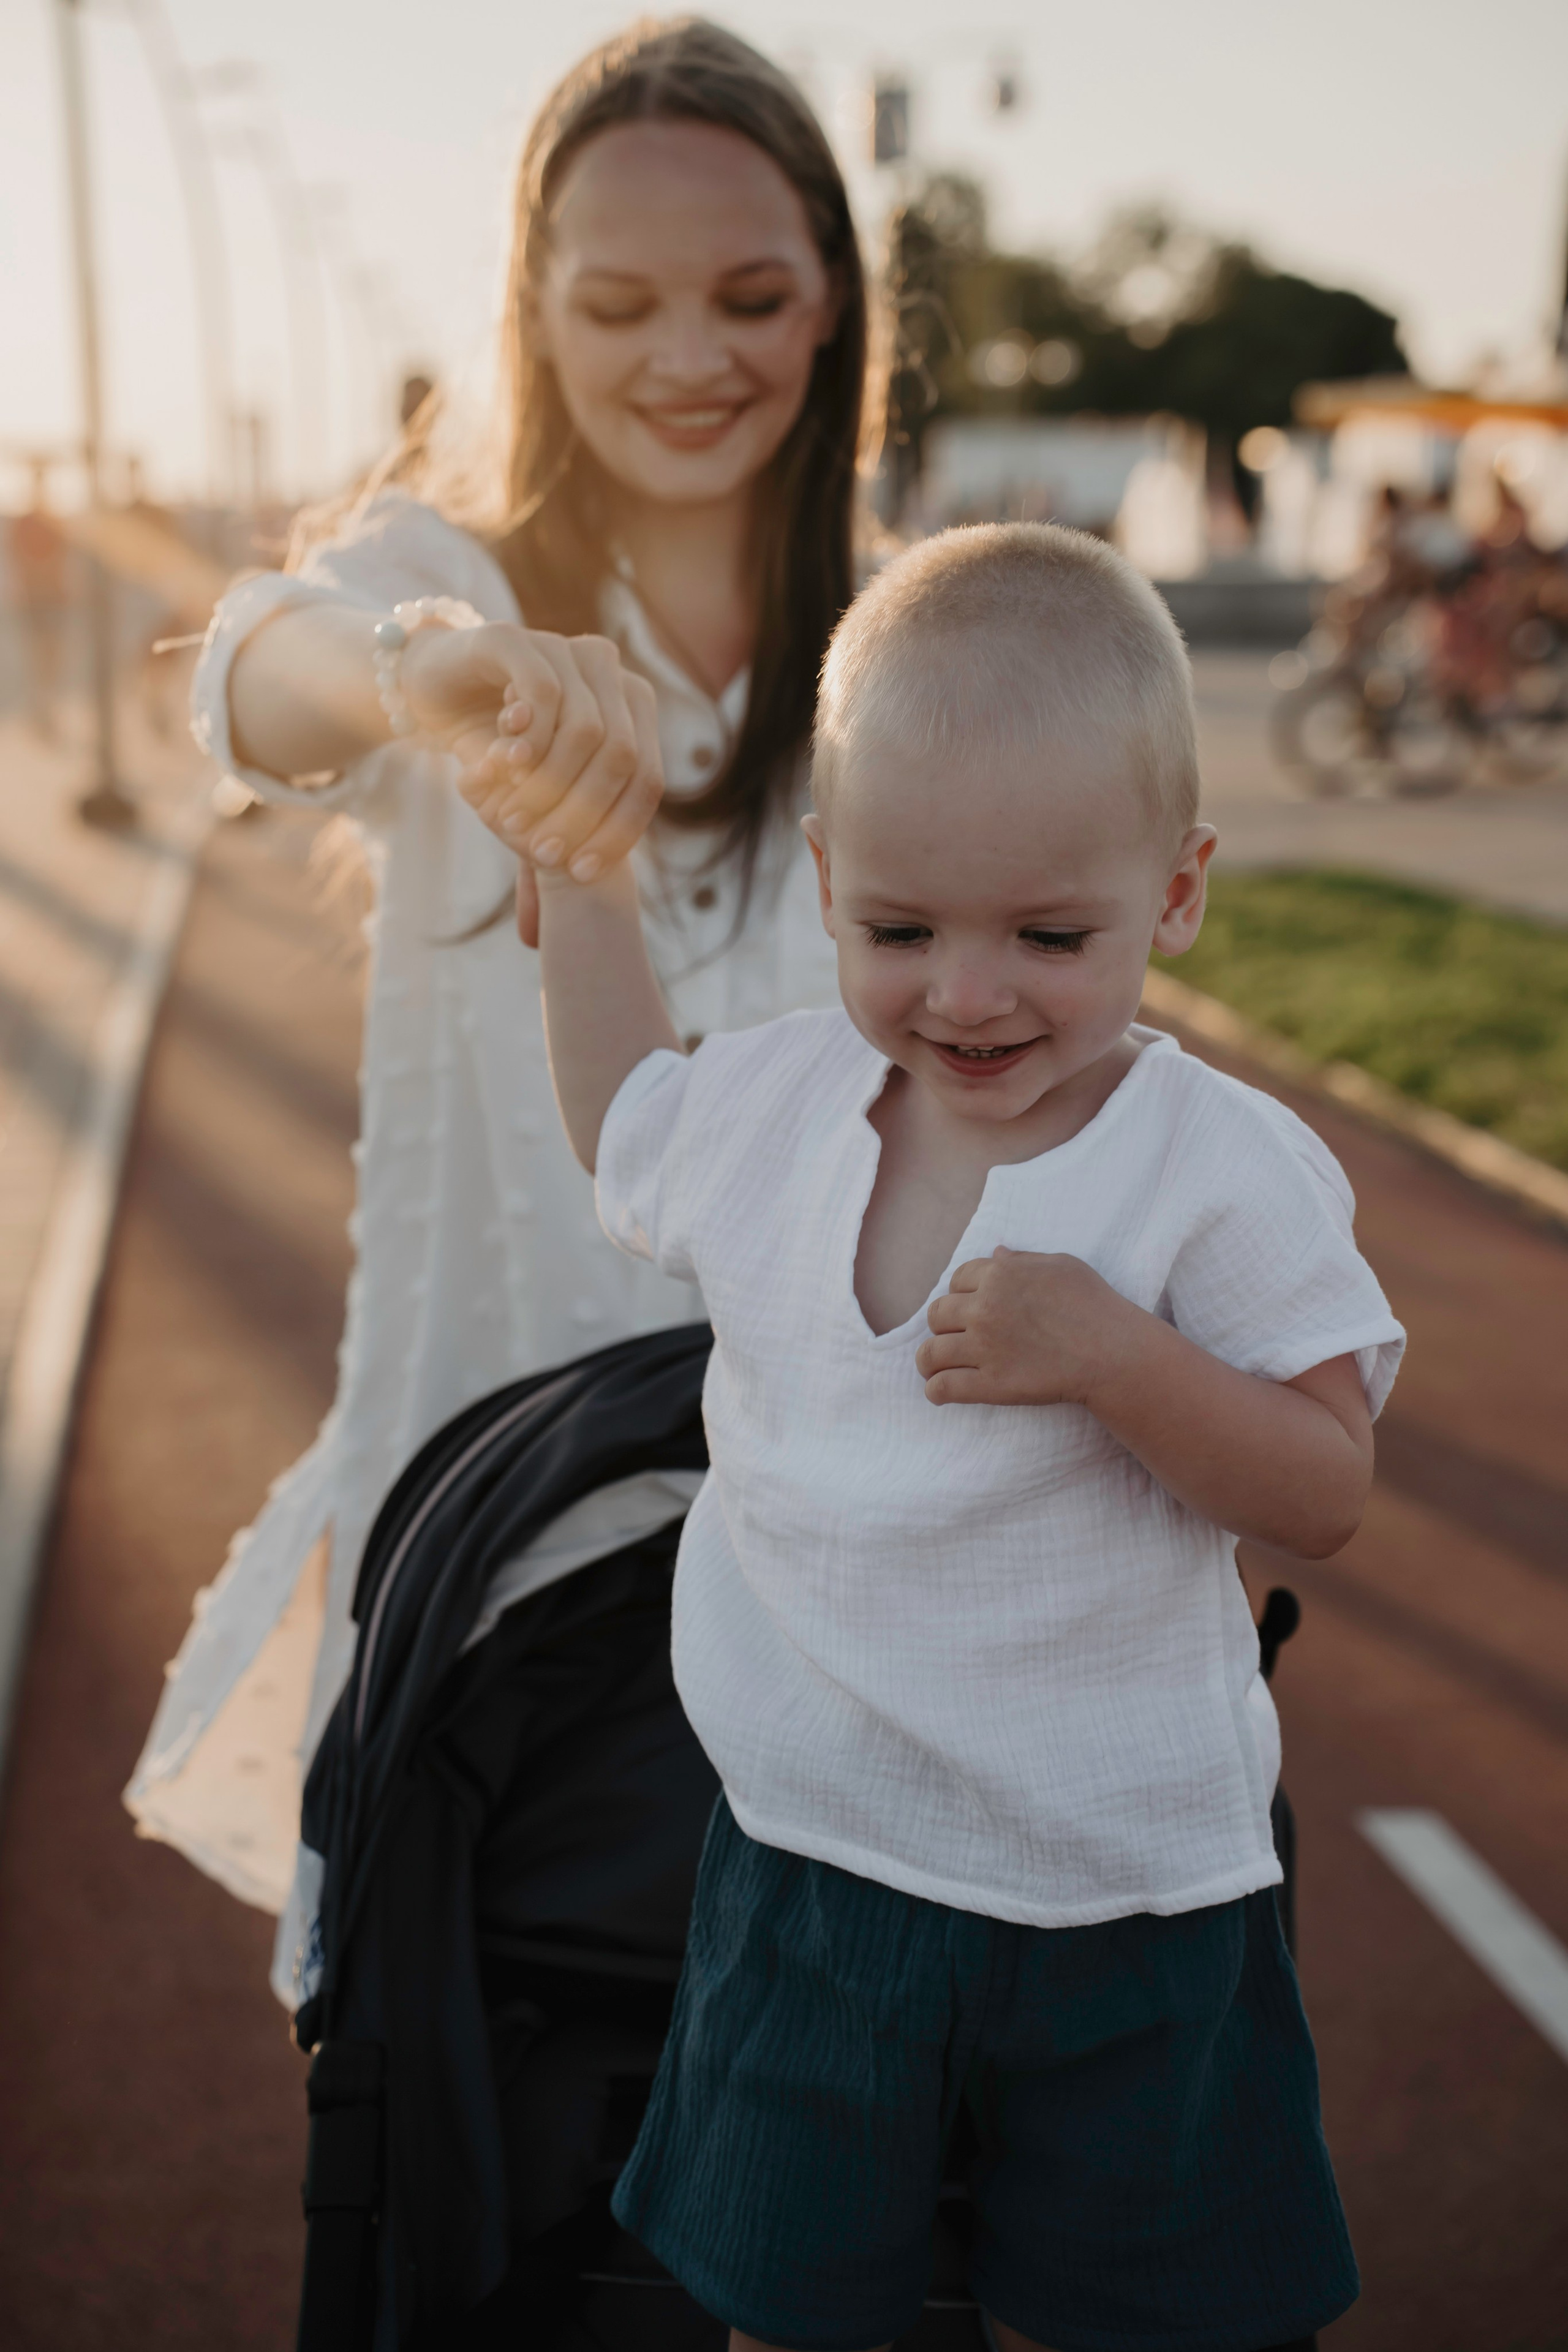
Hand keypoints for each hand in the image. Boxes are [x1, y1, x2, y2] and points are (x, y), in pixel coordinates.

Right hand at [425, 626, 663, 880]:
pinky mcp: (516, 639)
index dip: (619, 830)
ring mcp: (567, 650)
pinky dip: (532, 737)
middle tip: (540, 851)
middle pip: (622, 757)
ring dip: (550, 785)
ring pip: (588, 729)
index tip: (581, 871)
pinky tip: (511, 765)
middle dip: (581, 814)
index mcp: (631, 709)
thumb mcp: (535, 794)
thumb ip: (565, 820)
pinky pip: (543, 692)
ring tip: (513, 819)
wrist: (435, 690)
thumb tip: (581, 880)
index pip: (647, 778)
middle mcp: (611, 674)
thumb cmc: (495, 746)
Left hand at [915, 1246, 1140, 1407]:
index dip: (960, 1293)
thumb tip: (995, 1254)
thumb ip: (1022, 1260)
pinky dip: (935, 1391)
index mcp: (998, 1276)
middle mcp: (983, 1309)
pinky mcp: (989, 1384)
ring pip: (931, 1352)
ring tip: (933, 1367)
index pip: (956, 1281)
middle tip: (954, 1336)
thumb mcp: (1061, 1265)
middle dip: (942, 1324)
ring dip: (929, 1360)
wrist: (1112, 1353)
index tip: (968, 1307)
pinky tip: (938, 1392)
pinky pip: (943, 1387)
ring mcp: (983, 1348)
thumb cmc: (1094, 1305)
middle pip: (937, 1315)